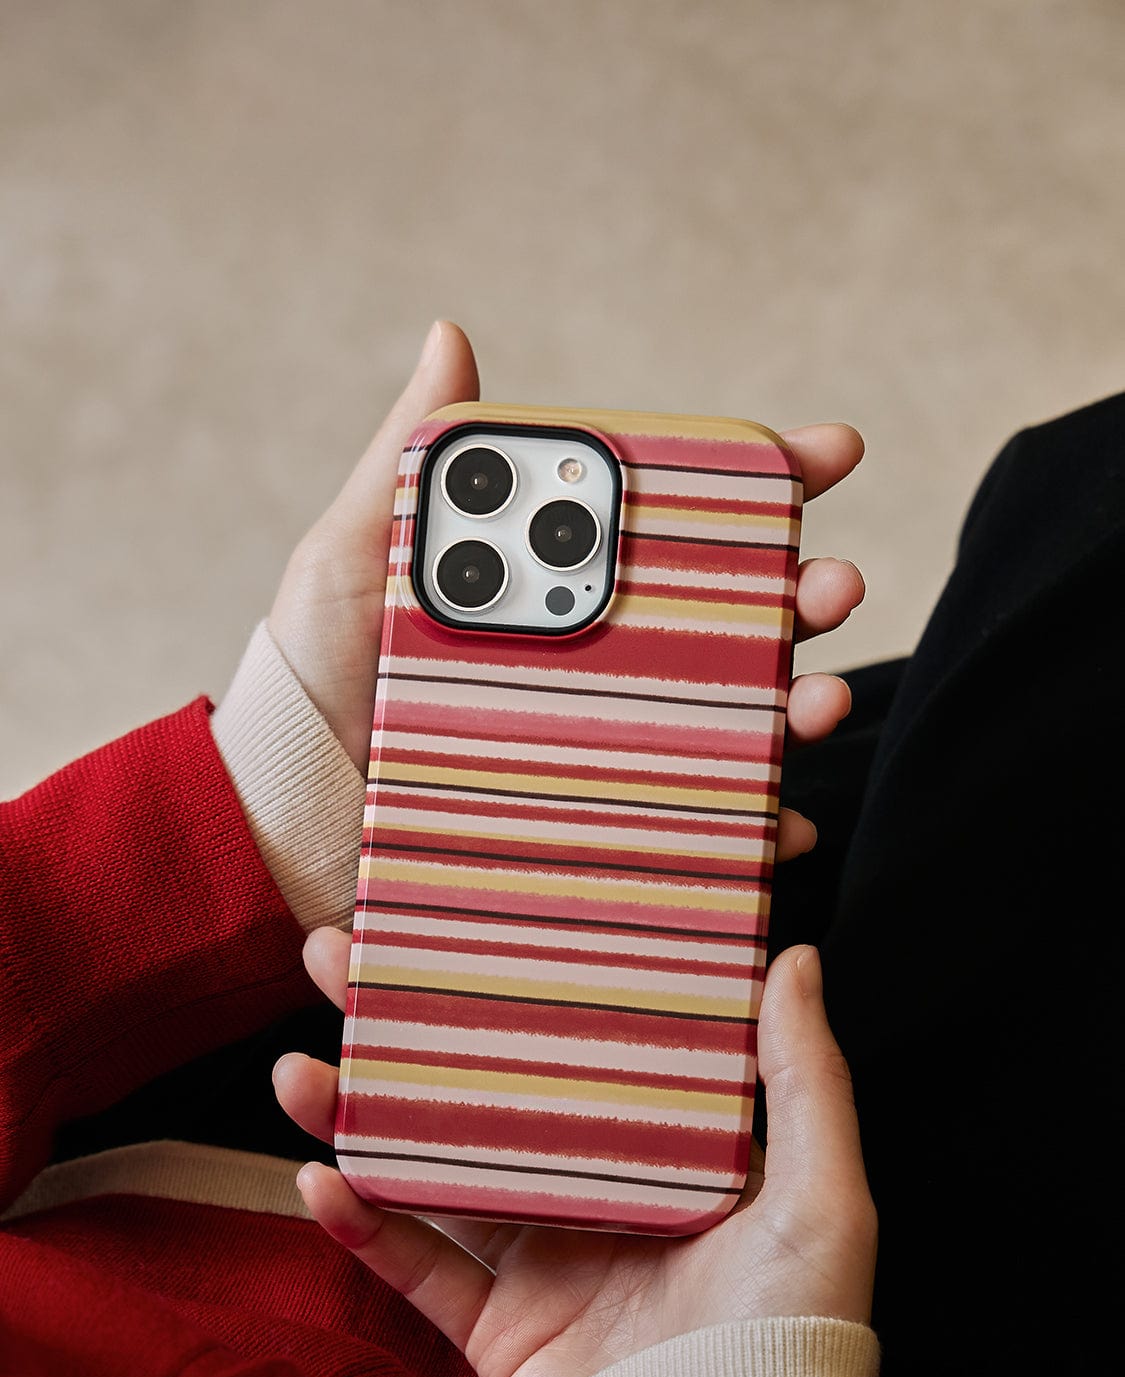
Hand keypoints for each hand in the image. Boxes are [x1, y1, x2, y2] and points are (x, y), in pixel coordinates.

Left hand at [267, 319, 865, 857]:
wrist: (287, 804)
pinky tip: (777, 819)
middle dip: (807, 593)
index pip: (677, 519)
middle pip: (734, 615)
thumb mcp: (353, 555)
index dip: (762, 482)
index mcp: (558, 577)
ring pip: (736, 713)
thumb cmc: (317, 670)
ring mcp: (609, 736)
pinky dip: (748, 817)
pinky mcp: (602, 817)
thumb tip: (450, 338)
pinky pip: (694, 817)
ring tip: (817, 703)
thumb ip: (406, 461)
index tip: (826, 453)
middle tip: (833, 587)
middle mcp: (600, 652)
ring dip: (801, 701)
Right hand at [274, 940, 875, 1376]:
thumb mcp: (821, 1191)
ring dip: (357, 1116)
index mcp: (656, 1147)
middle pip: (476, 1088)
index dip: (515, 978)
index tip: (464, 918)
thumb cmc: (795, 1328)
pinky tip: (319, 1180)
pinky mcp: (496, 1327)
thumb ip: (806, 1076)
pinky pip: (414, 1268)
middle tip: (341, 961)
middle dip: (402, 1025)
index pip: (573, 1039)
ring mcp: (535, 1256)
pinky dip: (362, 1228)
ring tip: (298, 1069)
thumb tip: (795, 958)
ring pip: (427, 1168)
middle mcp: (586, 1189)